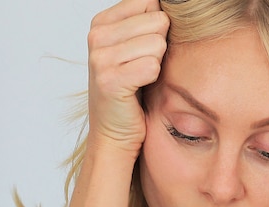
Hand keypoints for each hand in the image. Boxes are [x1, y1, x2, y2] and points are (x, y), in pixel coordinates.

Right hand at [86, 0, 169, 151]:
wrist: (115, 133)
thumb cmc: (132, 91)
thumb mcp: (135, 48)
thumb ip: (148, 22)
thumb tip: (171, 6)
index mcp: (102, 22)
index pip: (149, 2)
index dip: (158, 27)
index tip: (145, 49)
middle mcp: (97, 36)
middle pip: (158, 21)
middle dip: (160, 47)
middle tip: (143, 68)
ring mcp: (100, 58)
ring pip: (157, 44)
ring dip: (157, 65)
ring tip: (141, 78)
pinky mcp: (110, 80)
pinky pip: (152, 66)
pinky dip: (153, 79)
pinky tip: (140, 88)